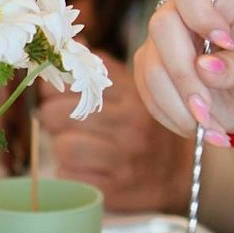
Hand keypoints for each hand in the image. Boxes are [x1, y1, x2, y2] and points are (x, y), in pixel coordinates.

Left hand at [38, 52, 193, 210]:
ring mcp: (124, 160)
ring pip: (62, 146)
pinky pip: (69, 177)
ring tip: (76, 145)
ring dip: (62, 148)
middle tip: (65, 124)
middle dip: (54, 119)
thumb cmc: (147, 129)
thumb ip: (101, 68)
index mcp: (133, 97)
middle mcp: (131, 126)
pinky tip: (85, 168)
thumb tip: (73, 42)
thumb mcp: (133, 91)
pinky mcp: (114, 190)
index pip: (71, 83)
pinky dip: (69, 173)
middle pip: (56, 114)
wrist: (179, 175)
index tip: (58, 95)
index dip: (56, 89)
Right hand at [132, 0, 233, 143]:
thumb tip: (204, 69)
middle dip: (185, 75)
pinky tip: (202, 129)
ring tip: (214, 129)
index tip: (226, 42)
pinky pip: (148, 93)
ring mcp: (162, 42)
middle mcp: (182, 11)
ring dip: (181, 106)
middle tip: (210, 109)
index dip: (197, 9)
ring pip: (151, 67)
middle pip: (162, 26)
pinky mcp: (151, 71)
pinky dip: (175, 117)